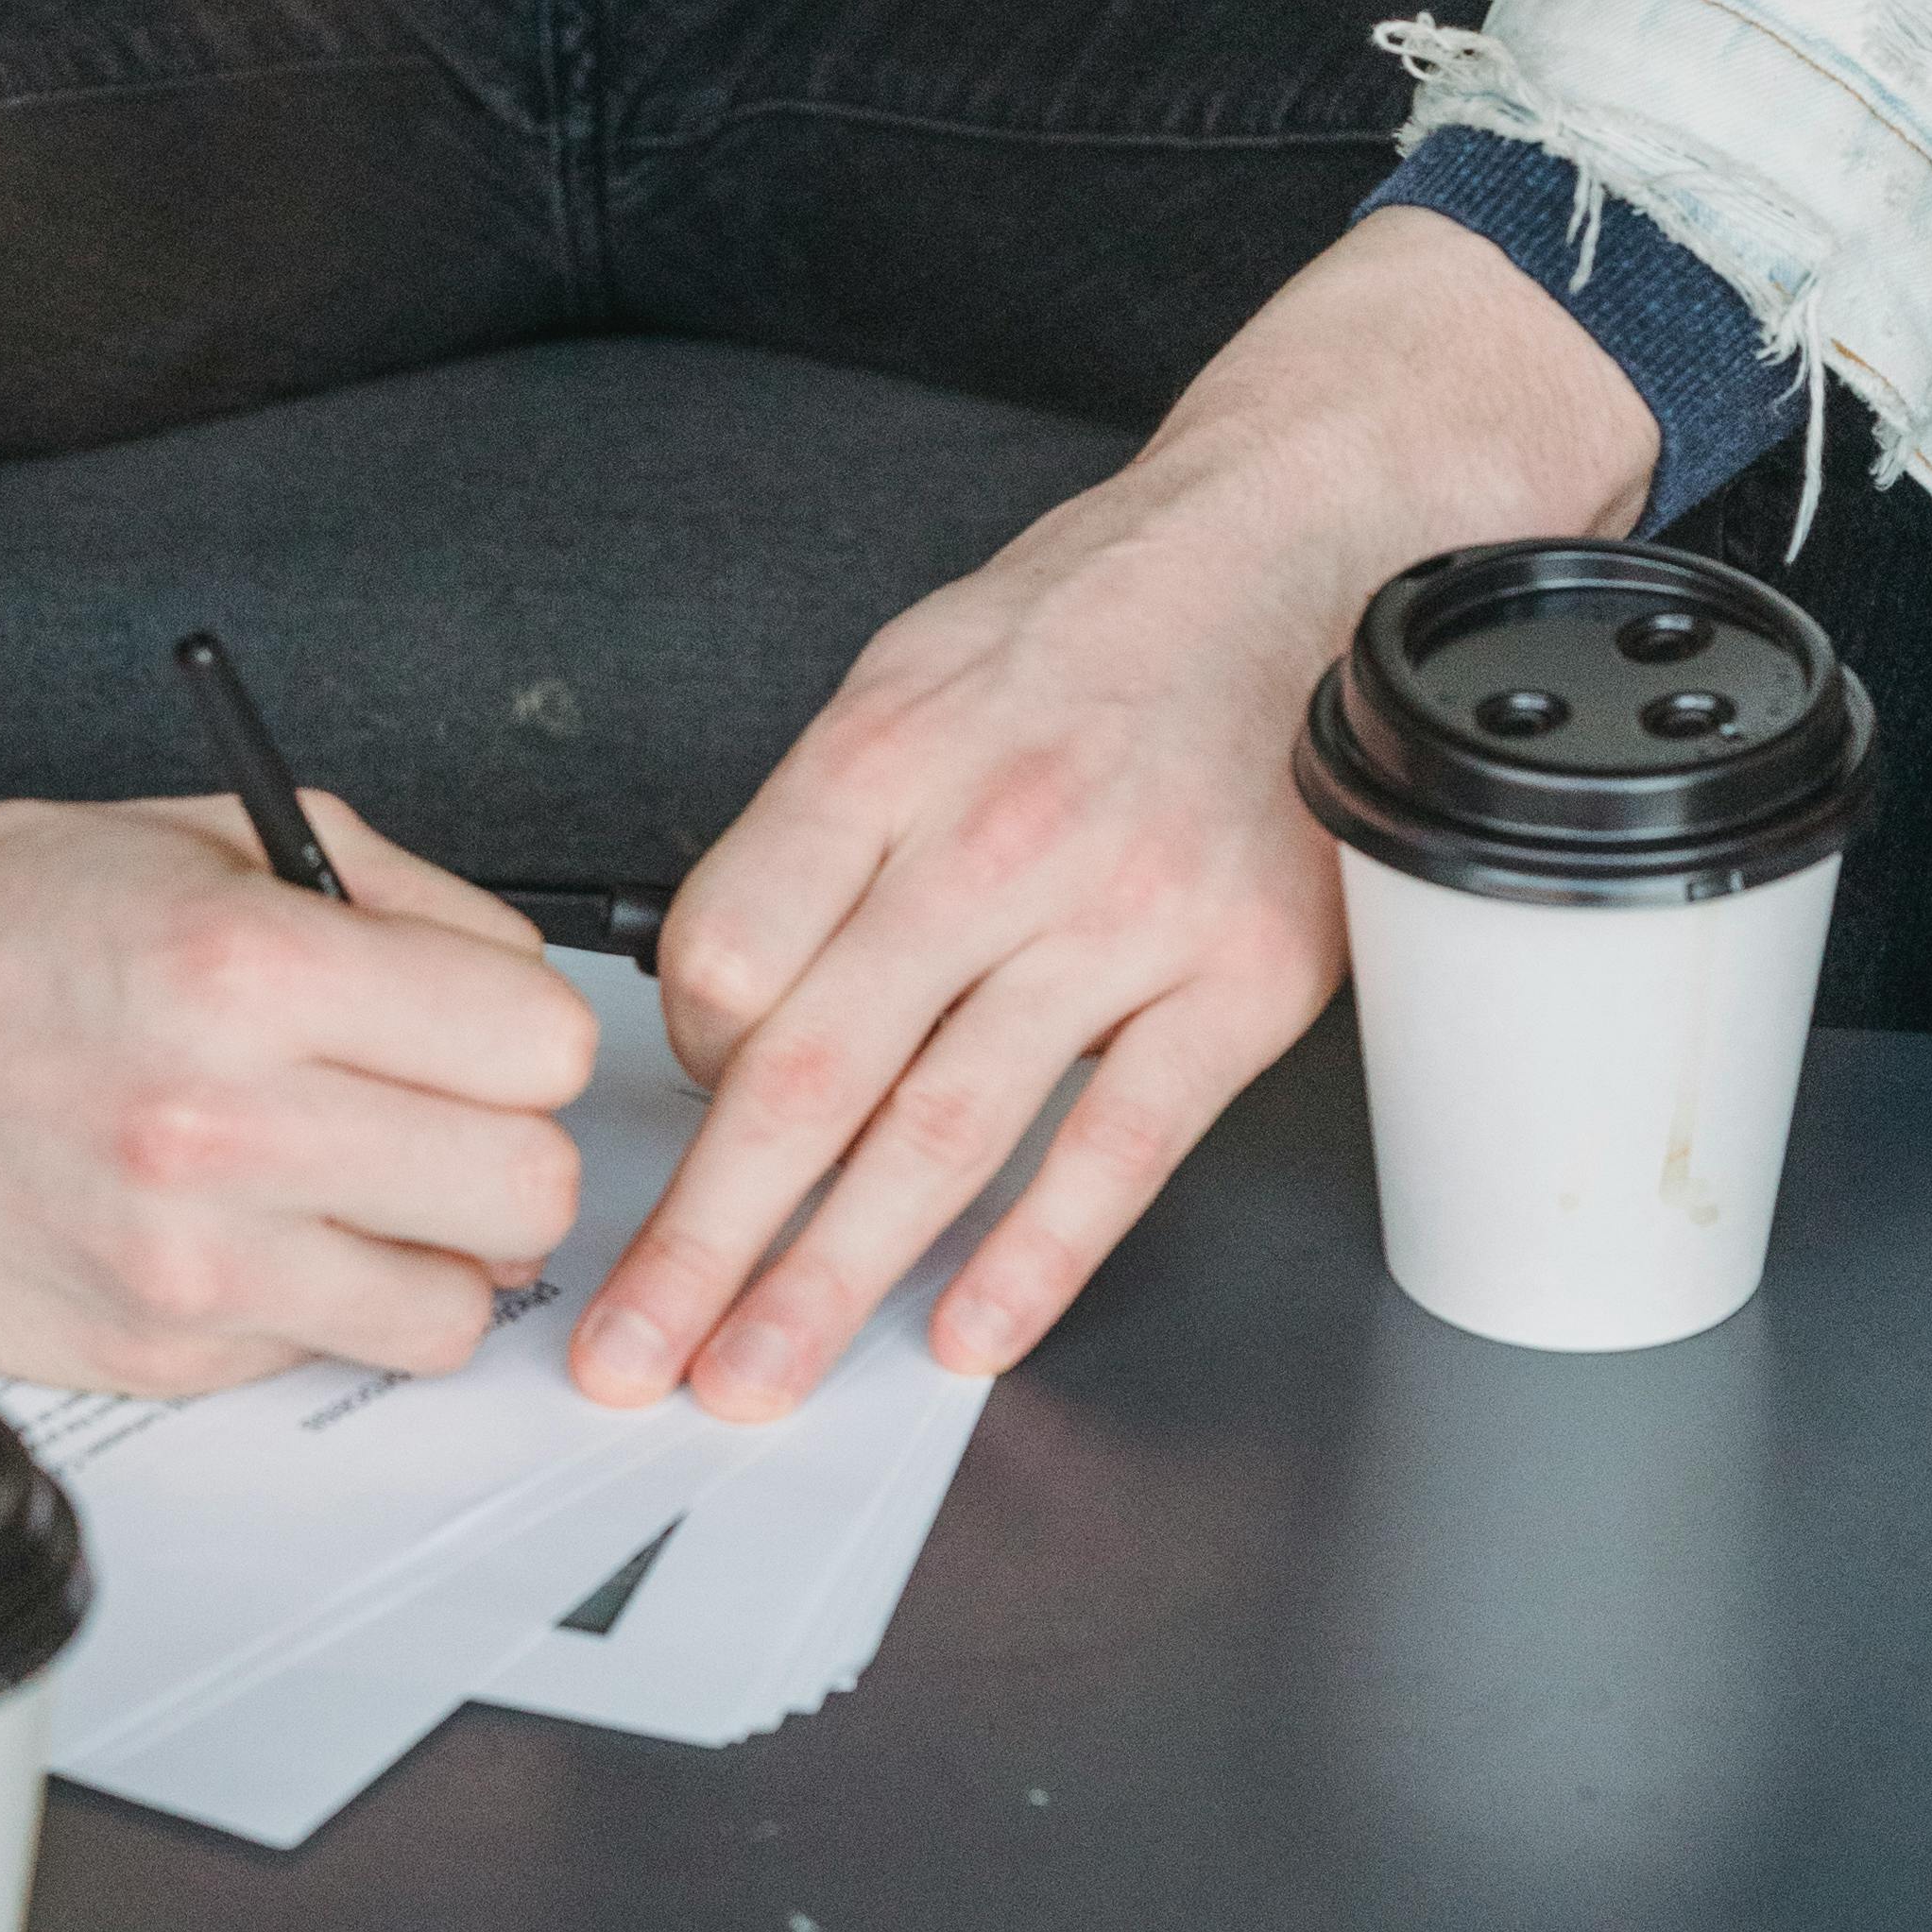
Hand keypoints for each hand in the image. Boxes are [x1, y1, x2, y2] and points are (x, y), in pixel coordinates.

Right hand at [0, 722, 598, 1397]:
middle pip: (529, 1191)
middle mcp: (224, 1127)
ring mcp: (188, 1262)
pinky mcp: (153, 1354)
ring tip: (348, 1184)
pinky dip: (314, 1301)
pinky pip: (328, 1355)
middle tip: (432, 1115)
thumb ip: (401, 902)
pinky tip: (244, 1227)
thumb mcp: (215, 839)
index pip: (542, 1045)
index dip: (521, 1033)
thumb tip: (521, 986)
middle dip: (499, 1145)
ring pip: (454, 1310)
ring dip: (425, 1249)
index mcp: (253, 972)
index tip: (477, 1031)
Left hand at [572, 211, 1657, 1419]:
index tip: (664, 1136)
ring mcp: (1121, 918)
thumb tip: (728, 1000)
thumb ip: (818, 832)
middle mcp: (988, 840)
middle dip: (701, 1240)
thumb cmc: (1093, 626)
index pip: (721, 953)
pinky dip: (1034, 1258)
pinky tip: (962, 1338)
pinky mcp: (1240, 981)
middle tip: (629, 1355)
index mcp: (882, 757)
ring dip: (831, 1280)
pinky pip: (1119, 1148)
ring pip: (941, 1134)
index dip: (675, 1069)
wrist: (1302, 550)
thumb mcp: (908, 674)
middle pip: (804, 1072)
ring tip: (752, 1381)